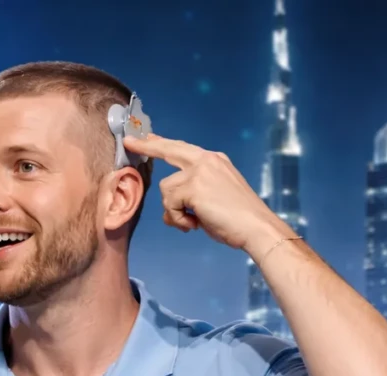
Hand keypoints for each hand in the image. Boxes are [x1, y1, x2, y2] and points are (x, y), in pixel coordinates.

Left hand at [122, 133, 291, 253]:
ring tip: (194, 222)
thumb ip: (191, 194)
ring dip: (175, 212)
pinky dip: (178, 220)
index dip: (163, 144)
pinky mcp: (193, 186)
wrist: (256, 227)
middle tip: (129, 142)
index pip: (183, 148)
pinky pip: (170, 205)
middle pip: (168, 149)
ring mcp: (200, 171)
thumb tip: (170, 208)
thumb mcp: (212, 199)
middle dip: (147, 147)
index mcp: (214, 161)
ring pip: (166, 190)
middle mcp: (206, 161)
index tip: (148, 138)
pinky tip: (196, 224)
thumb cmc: (237, 220)